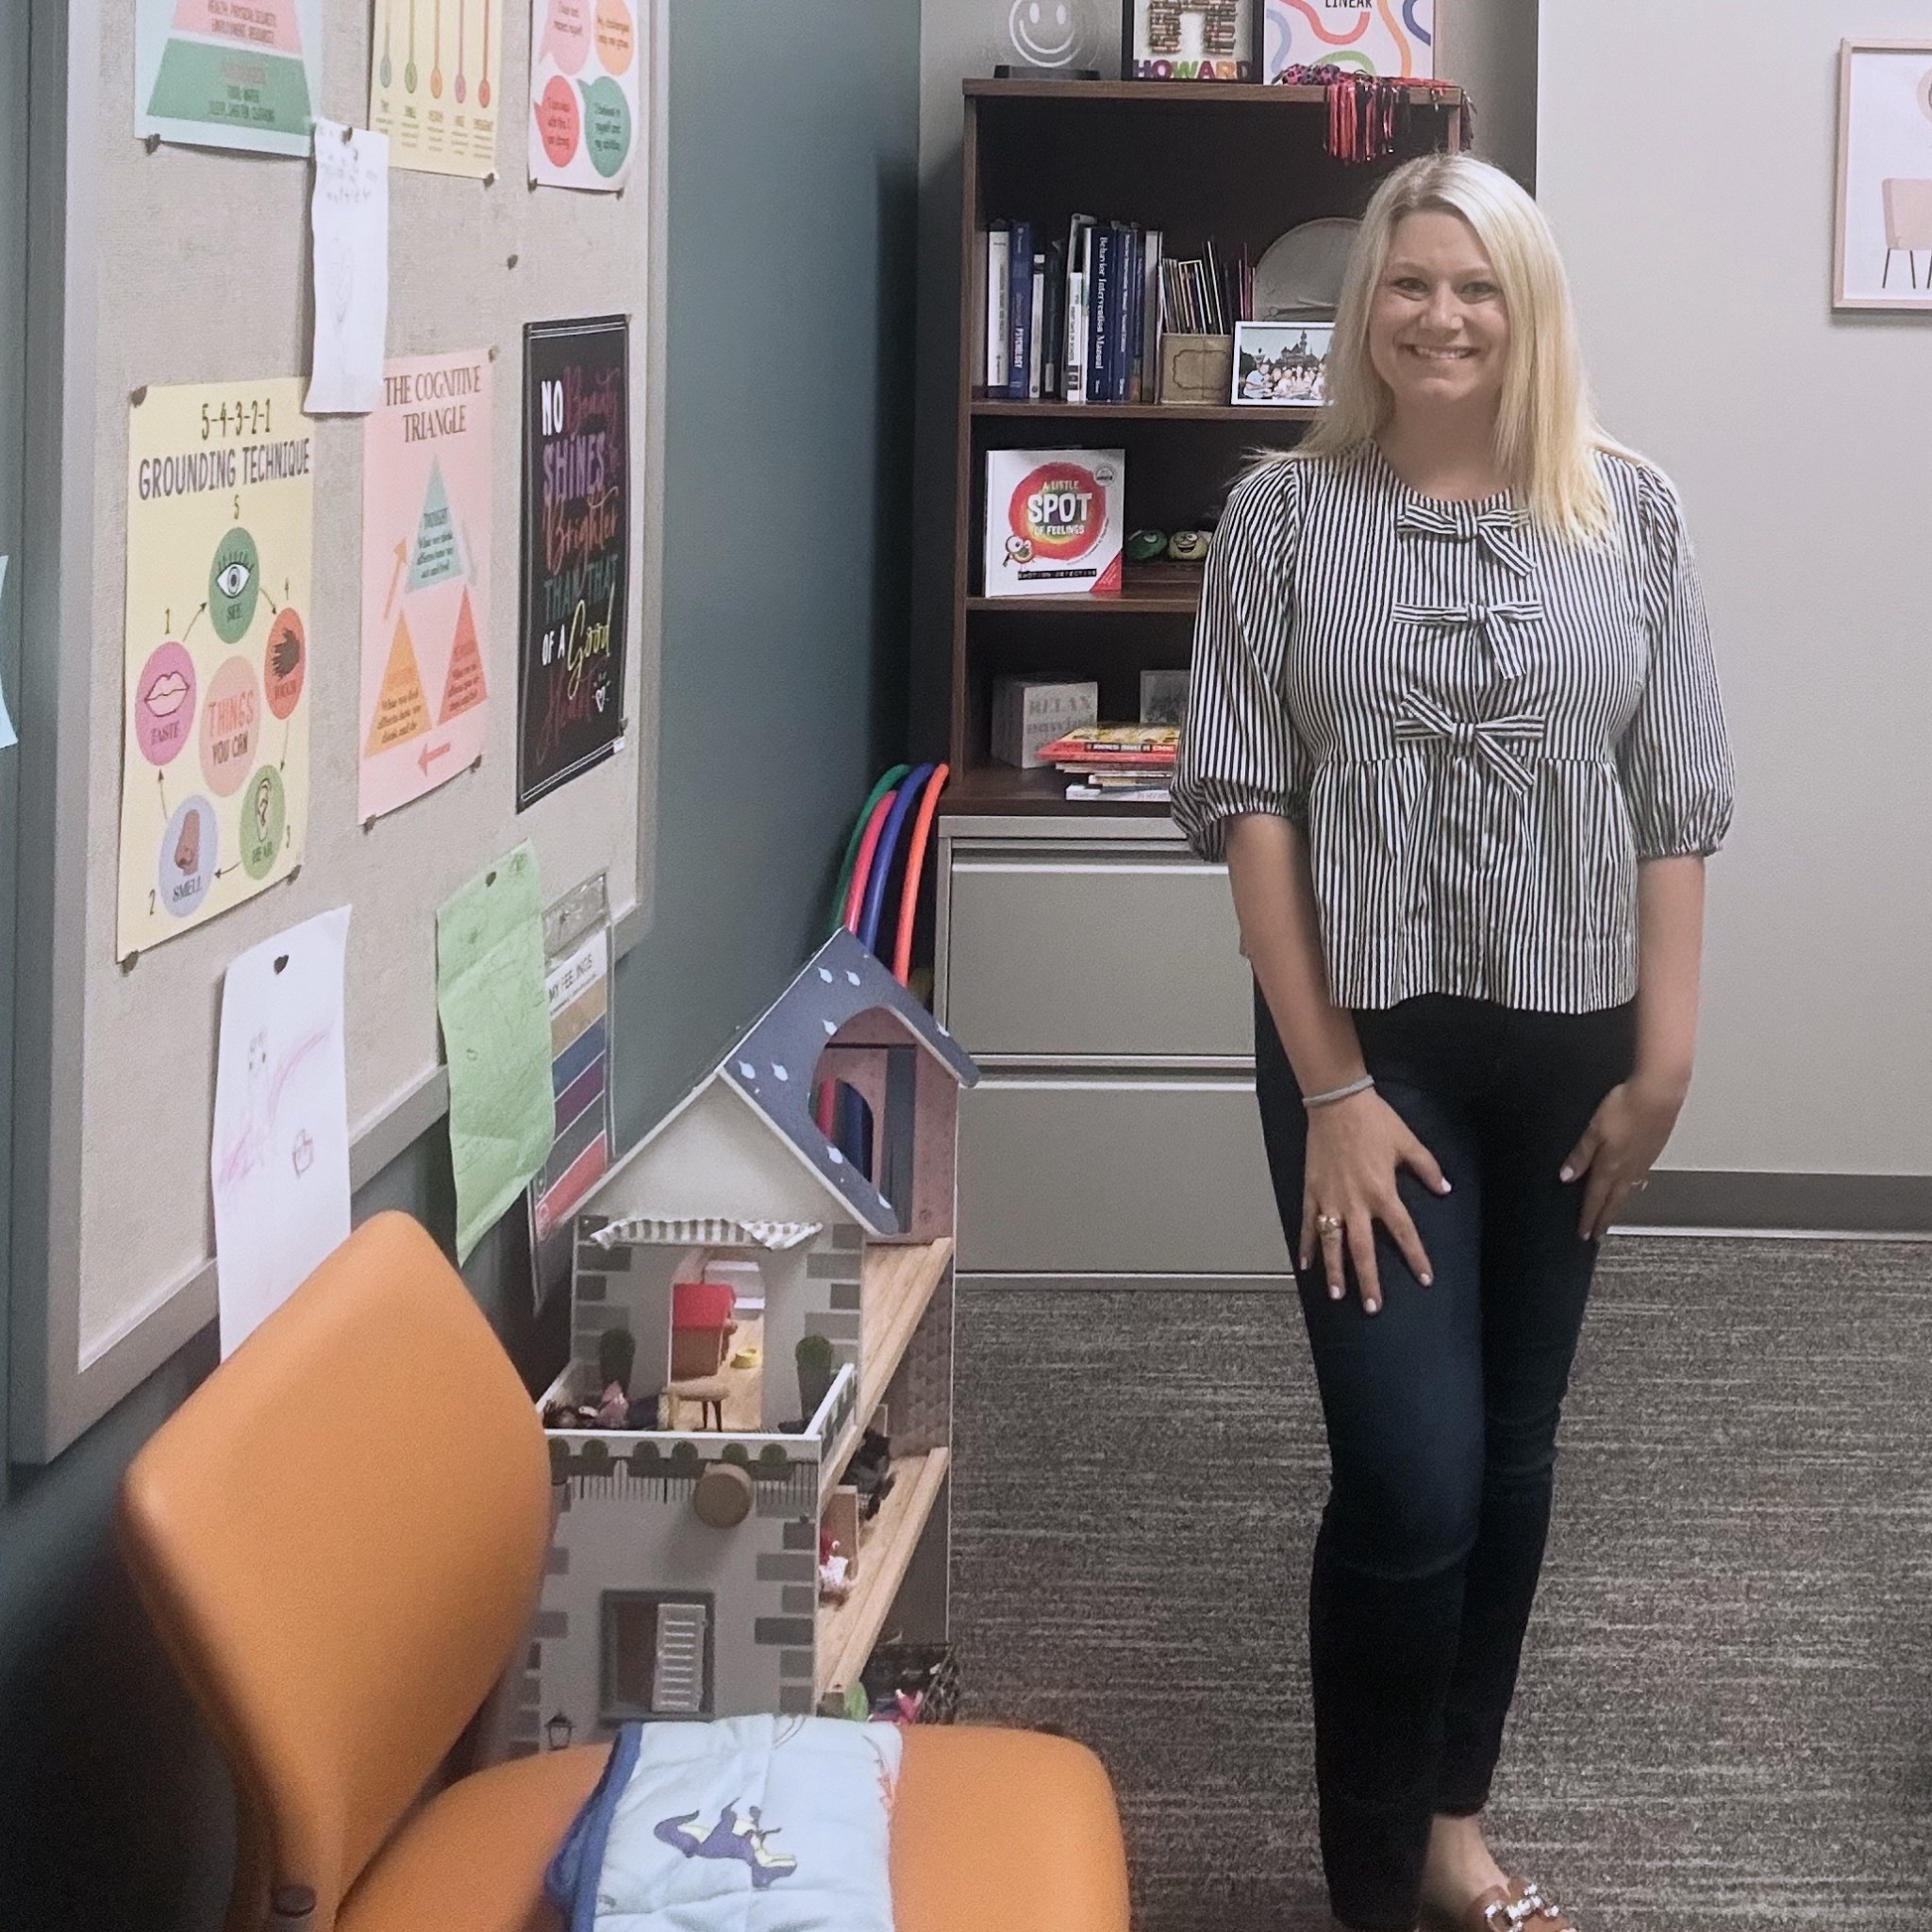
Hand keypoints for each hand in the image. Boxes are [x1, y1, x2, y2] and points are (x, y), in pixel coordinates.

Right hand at [1300, 1089, 1449, 1314]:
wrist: (1337, 1103)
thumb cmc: (1373, 1120)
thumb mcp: (1407, 1142)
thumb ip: (1427, 1168)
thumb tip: (1445, 1187)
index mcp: (1383, 1192)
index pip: (1404, 1233)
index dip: (1416, 1257)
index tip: (1424, 1278)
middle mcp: (1356, 1202)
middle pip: (1363, 1250)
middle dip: (1369, 1281)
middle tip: (1372, 1307)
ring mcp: (1331, 1199)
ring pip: (1332, 1243)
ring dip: (1335, 1270)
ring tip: (1337, 1294)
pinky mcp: (1313, 1190)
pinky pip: (1308, 1223)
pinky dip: (1306, 1244)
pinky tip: (1304, 1264)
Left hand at [1561, 1072, 1684, 1239]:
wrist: (1659, 1094)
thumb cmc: (1625, 1107)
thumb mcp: (1594, 1130)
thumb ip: (1580, 1154)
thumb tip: (1566, 1176)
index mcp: (1610, 1166)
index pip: (1595, 1198)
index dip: (1588, 1217)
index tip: (1584, 1233)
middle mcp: (1628, 1169)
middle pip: (1614, 1201)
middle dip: (1604, 1219)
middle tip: (1598, 1235)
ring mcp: (1643, 1161)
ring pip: (1628, 1191)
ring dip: (1618, 1206)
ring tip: (1612, 1215)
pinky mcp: (1653, 1151)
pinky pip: (1640, 1177)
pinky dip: (1633, 1188)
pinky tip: (1634, 1185)